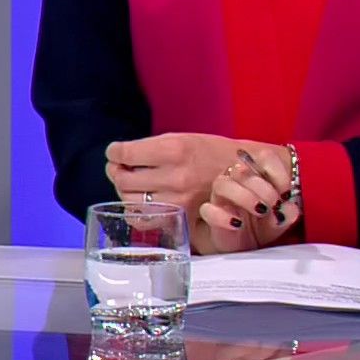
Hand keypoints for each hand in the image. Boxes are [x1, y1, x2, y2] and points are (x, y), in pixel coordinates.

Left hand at [104, 132, 244, 216]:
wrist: (245, 175)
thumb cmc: (212, 153)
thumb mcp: (183, 138)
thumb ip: (151, 147)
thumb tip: (120, 155)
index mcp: (174, 149)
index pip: (125, 154)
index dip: (114, 152)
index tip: (114, 152)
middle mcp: (175, 176)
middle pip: (123, 179)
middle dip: (115, 171)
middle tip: (118, 168)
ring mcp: (178, 200)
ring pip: (130, 200)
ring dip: (123, 190)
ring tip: (130, 183)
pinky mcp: (181, 218)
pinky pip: (145, 220)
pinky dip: (136, 212)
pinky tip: (140, 202)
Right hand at [194, 143, 297, 255]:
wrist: (244, 249)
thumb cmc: (262, 227)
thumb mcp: (280, 221)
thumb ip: (287, 214)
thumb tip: (290, 208)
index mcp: (256, 175)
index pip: (264, 158)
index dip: (277, 171)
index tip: (286, 192)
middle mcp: (236, 181)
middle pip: (241, 169)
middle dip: (261, 186)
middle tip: (274, 204)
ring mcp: (220, 197)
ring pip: (222, 183)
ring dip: (243, 195)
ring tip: (260, 211)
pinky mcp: (210, 215)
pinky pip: (207, 209)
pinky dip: (222, 216)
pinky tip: (237, 224)